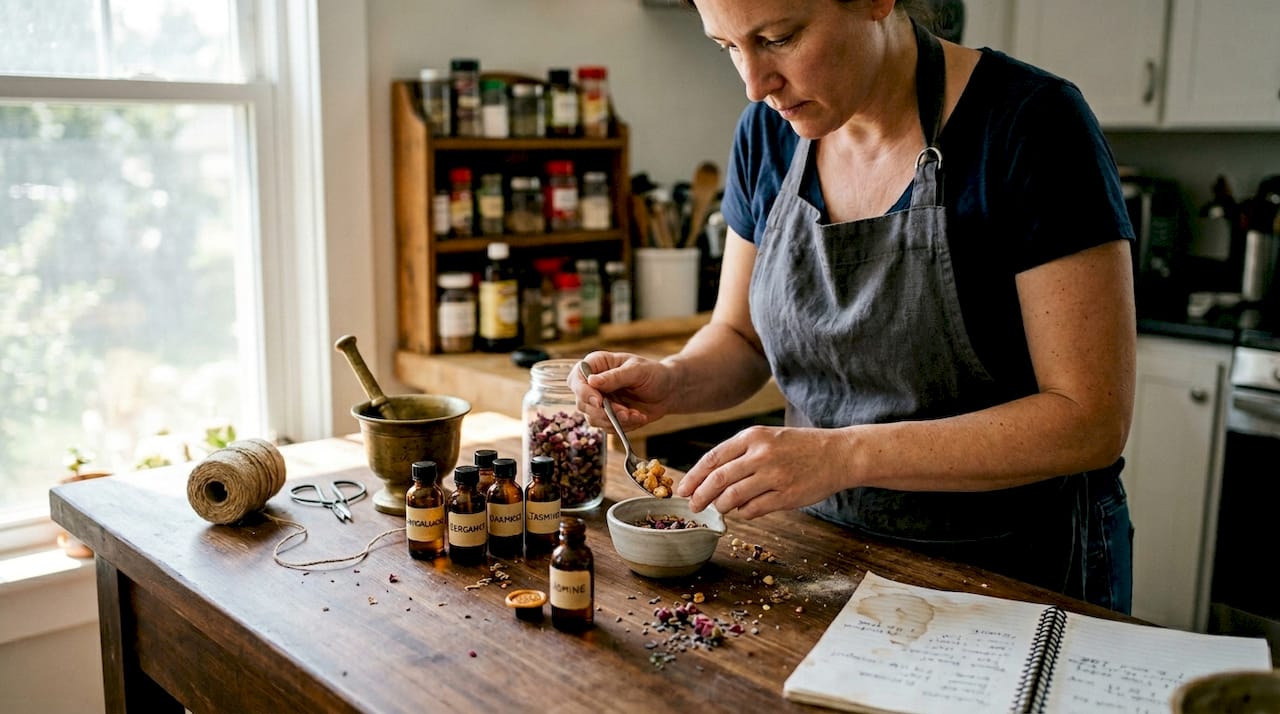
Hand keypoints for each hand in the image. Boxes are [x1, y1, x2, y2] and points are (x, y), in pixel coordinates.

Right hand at [571, 351, 677, 431]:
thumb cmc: (653, 374)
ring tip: (635, 414)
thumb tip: (591, 381)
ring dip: (615, 420)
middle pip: (582, 402)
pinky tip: (638, 417)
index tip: (599, 401)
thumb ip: (615, 376)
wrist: (668, 391)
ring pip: (593, 418)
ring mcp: (599, 402)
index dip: (584, 391)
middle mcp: (593, 384)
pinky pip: (608, 428)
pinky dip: (624, 426)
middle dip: (604, 411)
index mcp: (597, 365)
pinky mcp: (608, 417)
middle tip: (625, 412)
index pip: (577, 378)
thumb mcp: (637, 370)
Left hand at [675, 425, 846, 518]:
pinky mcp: (786, 496)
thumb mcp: (767, 438)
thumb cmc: (799, 447)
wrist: (837, 454)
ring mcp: (774, 476)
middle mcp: (761, 454)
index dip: (693, 477)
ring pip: (733, 497)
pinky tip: (743, 510)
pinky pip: (753, 510)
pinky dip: (743, 513)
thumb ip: (740, 454)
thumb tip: (710, 479)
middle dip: (700, 496)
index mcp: (753, 437)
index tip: (682, 490)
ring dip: (721, 506)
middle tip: (693, 506)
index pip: (713, 459)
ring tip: (719, 508)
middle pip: (718, 480)